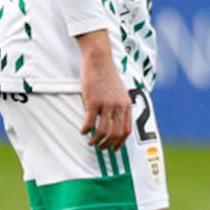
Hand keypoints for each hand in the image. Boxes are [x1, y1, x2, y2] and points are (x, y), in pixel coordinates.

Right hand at [76, 34, 130, 149]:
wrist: (99, 60)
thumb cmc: (107, 76)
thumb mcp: (120, 91)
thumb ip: (120, 105)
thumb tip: (116, 120)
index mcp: (126, 104)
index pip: (127, 129)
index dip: (121, 142)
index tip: (114, 148)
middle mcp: (119, 106)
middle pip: (116, 133)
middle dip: (108, 144)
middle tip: (100, 148)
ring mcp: (106, 104)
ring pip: (103, 131)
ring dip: (96, 140)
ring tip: (90, 142)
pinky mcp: (93, 101)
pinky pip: (90, 122)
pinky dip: (86, 130)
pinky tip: (82, 131)